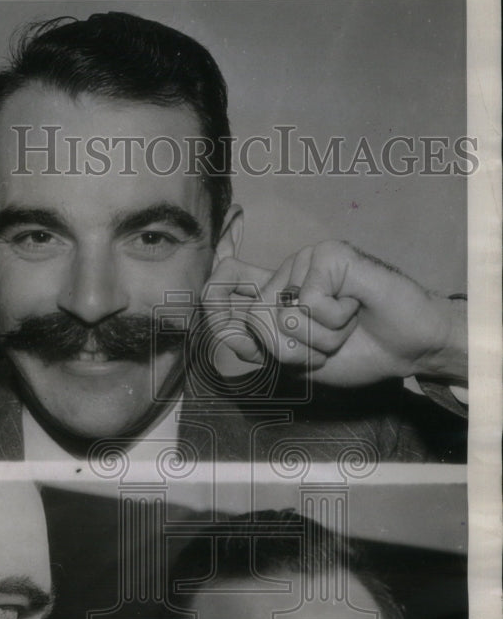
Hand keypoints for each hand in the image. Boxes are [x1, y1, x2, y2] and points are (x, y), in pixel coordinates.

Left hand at [202, 241, 466, 387]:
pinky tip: (356, 308)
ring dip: (319, 339)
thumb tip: (230, 325)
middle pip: (251, 322)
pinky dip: (336, 320)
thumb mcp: (296, 364)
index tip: (225, 317)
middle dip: (292, 351)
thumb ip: (259, 348)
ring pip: (281, 316)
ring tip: (345, 327)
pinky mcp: (329, 254)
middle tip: (325, 344)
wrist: (407, 350)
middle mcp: (283, 275)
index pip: (221, 291)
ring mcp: (305, 262)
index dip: (211, 306)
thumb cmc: (357, 354)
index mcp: (272, 297)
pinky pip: (310, 301)